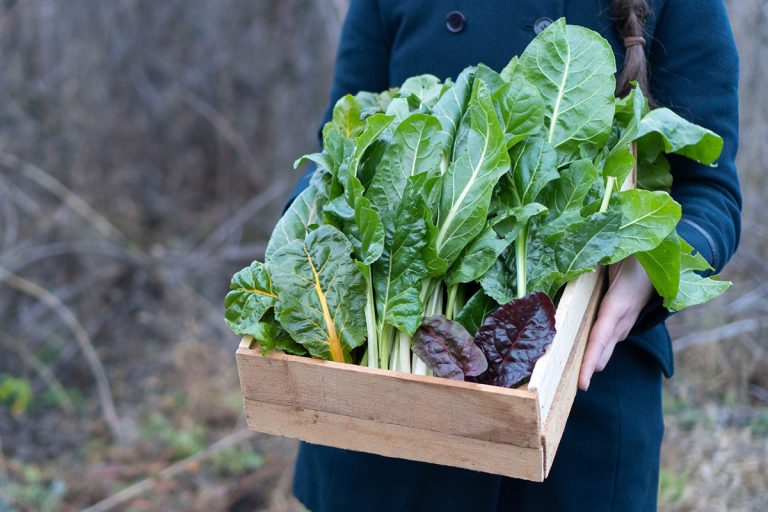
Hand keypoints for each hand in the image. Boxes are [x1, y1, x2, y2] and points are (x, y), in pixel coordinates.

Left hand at [578, 256, 653, 390]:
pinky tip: (582, 355)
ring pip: (605, 344)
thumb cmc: (637, 253)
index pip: (600, 336)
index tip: (583, 382)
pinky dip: (596, 347)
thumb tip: (570, 268)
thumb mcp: (614, 256)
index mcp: (619, 304)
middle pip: (602, 348)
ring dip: (591, 360)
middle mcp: (623, 317)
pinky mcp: (625, 315)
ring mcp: (626, 318)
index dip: (591, 359)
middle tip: (569, 389)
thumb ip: (592, 265)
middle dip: (587, 369)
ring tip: (572, 378)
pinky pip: (607, 334)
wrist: (666, 253)